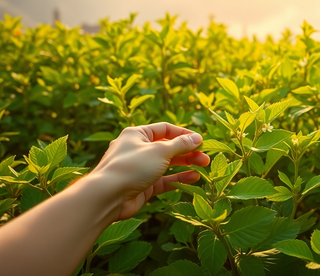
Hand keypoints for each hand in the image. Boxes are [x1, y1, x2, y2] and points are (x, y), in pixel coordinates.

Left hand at [91, 122, 209, 219]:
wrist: (107, 196)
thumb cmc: (132, 167)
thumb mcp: (160, 151)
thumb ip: (181, 144)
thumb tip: (197, 137)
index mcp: (137, 134)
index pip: (165, 129)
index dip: (183, 134)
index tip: (200, 140)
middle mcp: (138, 150)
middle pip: (168, 147)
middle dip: (188, 151)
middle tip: (206, 157)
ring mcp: (140, 169)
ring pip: (168, 164)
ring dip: (186, 164)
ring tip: (204, 166)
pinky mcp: (143, 186)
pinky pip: (164, 180)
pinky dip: (178, 178)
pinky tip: (193, 178)